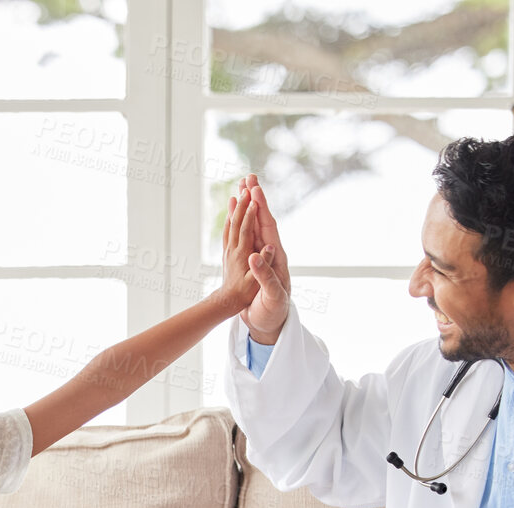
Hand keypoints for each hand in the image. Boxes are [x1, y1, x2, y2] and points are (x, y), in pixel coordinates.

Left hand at [218, 184, 262, 315]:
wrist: (228, 301)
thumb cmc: (245, 294)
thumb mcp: (256, 283)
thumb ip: (264, 265)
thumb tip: (270, 248)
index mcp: (242, 255)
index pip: (246, 229)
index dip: (250, 214)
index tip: (254, 198)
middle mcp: (234, 249)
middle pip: (237, 222)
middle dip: (242, 204)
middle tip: (246, 186)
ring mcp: (229, 250)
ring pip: (230, 225)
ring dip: (235, 209)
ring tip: (237, 193)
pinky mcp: (228, 252)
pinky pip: (227, 232)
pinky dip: (229, 220)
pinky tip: (230, 213)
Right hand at [236, 175, 291, 344]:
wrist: (270, 324)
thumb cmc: (273, 313)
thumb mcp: (273, 296)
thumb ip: (266, 276)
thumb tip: (256, 255)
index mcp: (277, 258)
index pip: (269, 227)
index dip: (262, 208)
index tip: (255, 189)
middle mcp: (271, 253)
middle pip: (263, 220)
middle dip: (256, 198)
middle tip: (249, 176)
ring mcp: (263, 256)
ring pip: (254, 225)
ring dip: (249, 206)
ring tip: (242, 187)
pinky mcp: (255, 261)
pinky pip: (247, 236)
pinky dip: (241, 222)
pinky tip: (236, 213)